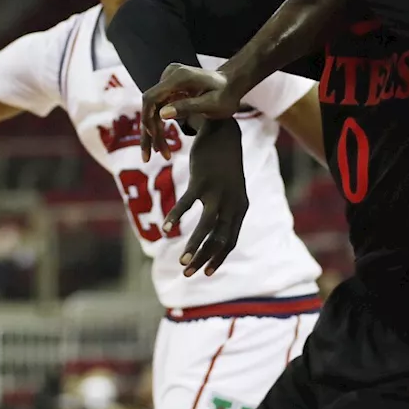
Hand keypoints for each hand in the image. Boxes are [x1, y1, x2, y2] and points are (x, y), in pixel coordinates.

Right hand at [140, 63, 241, 161]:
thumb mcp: (212, 104)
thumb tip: (162, 114)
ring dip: (152, 133)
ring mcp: (168, 82)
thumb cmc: (226, 94)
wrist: (231, 84)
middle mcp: (169, 75)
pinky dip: (158, 127)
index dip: (148, 120)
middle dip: (149, 132)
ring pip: (152, 110)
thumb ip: (188, 107)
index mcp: (179, 77)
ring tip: (157, 154)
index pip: (151, 98)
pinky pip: (158, 109)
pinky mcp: (169, 90)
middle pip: (149, 106)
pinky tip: (159, 144)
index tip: (153, 138)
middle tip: (149, 157)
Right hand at [162, 119, 247, 276]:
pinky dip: (177, 217)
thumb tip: (215, 233)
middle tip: (188, 273)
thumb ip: (226, 211)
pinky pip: (188, 204)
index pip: (231, 240)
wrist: (225, 134)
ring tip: (181, 262)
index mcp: (240, 208)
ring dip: (194, 246)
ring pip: (207, 226)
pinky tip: (167, 229)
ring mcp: (218, 192)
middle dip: (204, 258)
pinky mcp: (203, 181)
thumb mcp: (230, 191)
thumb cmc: (224, 167)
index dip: (219, 258)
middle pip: (220, 238)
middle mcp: (233, 203)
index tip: (205, 273)